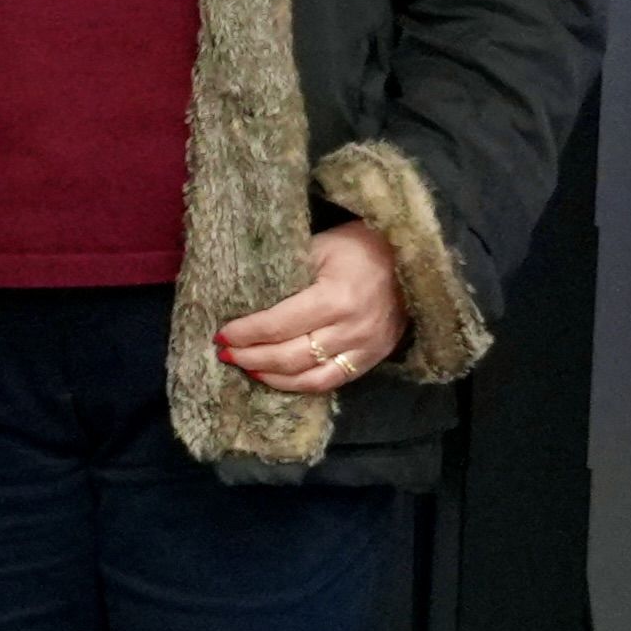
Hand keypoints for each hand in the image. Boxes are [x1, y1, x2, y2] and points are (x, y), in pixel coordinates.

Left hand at [215, 223, 406, 398]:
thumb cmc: (357, 246)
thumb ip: (284, 274)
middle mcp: (353, 328)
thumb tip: (239, 295)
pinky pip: (332, 381)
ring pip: (309, 376)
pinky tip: (276, 378)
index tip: (221, 334)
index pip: (278, 325)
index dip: (246, 333)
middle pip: (290, 356)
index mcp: (336, 297)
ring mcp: (367, 347)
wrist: (409, 257)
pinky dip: (300, 384)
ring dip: (271, 376)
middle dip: (251, 357)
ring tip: (245, 367)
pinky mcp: (374, 357)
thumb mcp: (318, 248)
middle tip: (226, 353)